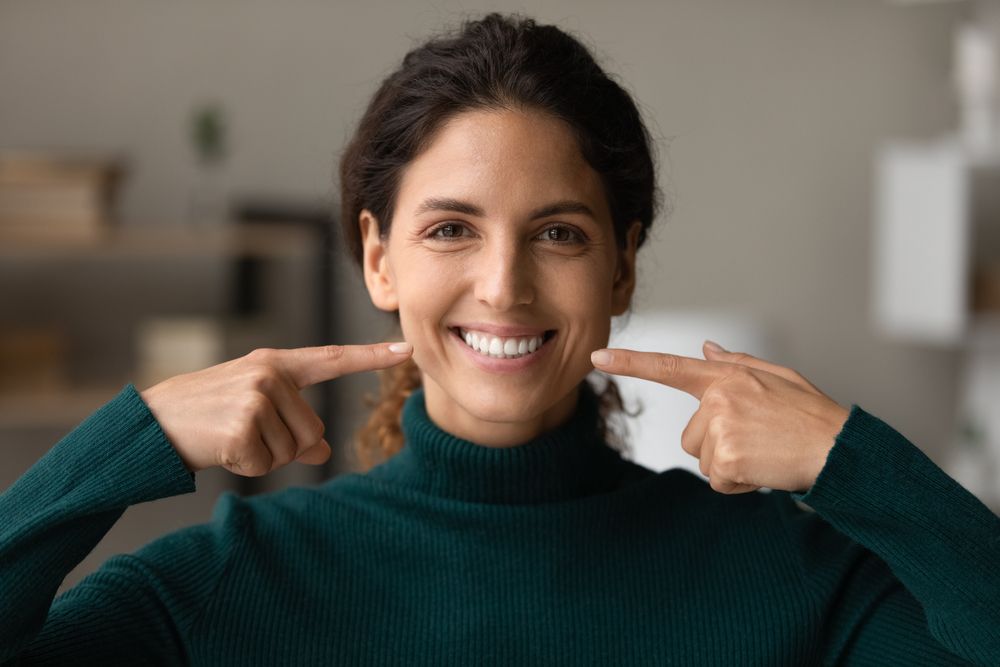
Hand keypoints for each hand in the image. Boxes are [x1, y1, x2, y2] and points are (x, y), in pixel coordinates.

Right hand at [140, 342, 412, 475]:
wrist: (152, 423)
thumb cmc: (208, 415)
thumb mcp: (255, 412)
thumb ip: (294, 424)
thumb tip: (326, 449)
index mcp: (277, 365)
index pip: (333, 359)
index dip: (372, 357)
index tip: (406, 350)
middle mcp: (270, 374)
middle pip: (313, 431)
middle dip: (283, 445)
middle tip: (243, 432)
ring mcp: (257, 397)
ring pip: (292, 450)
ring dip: (263, 456)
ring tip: (230, 436)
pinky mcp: (242, 425)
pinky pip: (266, 464)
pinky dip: (245, 467)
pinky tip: (221, 448)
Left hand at [591, 341, 849, 494]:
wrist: (839, 449)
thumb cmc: (810, 414)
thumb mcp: (776, 377)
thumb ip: (735, 363)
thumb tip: (705, 348)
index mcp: (728, 376)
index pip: (670, 367)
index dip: (630, 363)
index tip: (597, 359)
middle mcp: (719, 397)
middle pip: (690, 436)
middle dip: (718, 445)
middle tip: (758, 440)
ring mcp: (721, 427)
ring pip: (702, 459)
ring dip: (729, 465)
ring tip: (764, 453)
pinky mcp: (725, 458)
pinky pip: (716, 480)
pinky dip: (738, 484)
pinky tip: (764, 470)